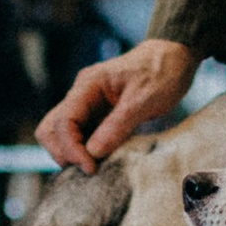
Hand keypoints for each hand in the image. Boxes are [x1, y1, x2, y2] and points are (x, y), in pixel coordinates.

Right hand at [38, 36, 198, 171]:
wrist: (175, 56)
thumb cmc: (161, 72)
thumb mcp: (143, 100)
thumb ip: (117, 126)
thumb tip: (93, 153)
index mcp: (88, 85)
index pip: (62, 122)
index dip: (71, 149)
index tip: (91, 167)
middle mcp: (81, 94)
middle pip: (51, 129)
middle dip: (64, 152)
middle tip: (90, 169)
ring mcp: (87, 105)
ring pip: (61, 134)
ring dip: (72, 153)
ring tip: (96, 166)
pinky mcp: (98, 115)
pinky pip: (80, 135)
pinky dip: (84, 150)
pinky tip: (102, 159)